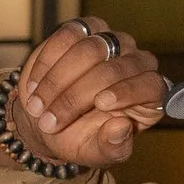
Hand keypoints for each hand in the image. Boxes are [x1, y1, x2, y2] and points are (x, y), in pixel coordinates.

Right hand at [2, 19, 167, 169]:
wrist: (48, 119)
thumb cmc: (80, 138)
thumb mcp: (96, 152)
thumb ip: (112, 147)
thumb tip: (122, 128)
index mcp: (148, 96)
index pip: (150, 85)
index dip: (128, 91)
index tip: (101, 103)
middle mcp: (135, 64)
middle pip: (115, 68)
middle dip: (77, 96)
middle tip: (49, 121)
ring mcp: (111, 43)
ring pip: (91, 48)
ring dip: (57, 80)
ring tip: (36, 107)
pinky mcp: (85, 30)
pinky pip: (69, 34)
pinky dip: (47, 60)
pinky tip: (34, 84)